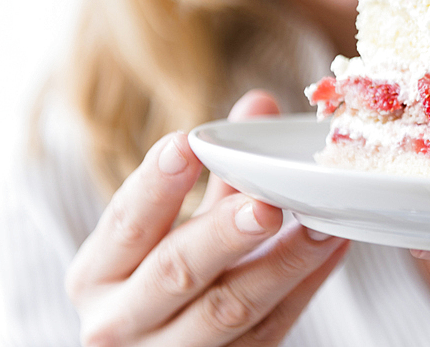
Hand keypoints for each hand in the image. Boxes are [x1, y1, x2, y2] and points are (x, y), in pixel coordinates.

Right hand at [66, 90, 348, 345]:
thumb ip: (215, 173)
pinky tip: (333, 250)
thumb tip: (258, 105)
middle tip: (265, 205)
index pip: (124, 223)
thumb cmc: (161, 278)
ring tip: (320, 225)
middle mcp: (120, 320)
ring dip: (281, 263)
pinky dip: (304, 286)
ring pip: (228, 309)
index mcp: (97, 273)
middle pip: (175, 272)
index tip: (185, 143)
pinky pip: (269, 328)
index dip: (155, 185)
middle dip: (222, 235)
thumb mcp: (170, 227)